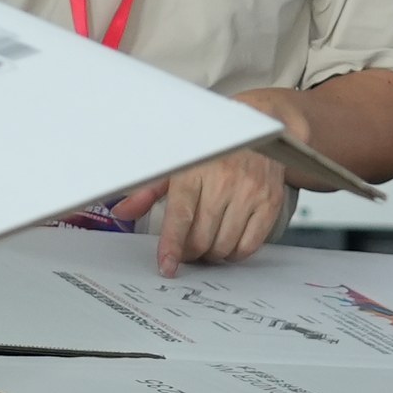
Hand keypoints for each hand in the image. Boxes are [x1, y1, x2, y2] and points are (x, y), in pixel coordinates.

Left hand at [122, 147, 291, 273]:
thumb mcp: (178, 163)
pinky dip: (236, 252)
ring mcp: (250, 193)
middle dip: (190, 252)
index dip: (171, 247)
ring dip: (212, 254)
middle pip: (202, 238)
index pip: (180, 218)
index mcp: (195, 171)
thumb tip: (122, 211)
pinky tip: (229, 243)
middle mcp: (224, 182)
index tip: (167, 266)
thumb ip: (149, 191)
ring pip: (225, 245)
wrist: (259, 126)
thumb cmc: (214, 148)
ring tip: (207, 243)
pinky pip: (250, 244)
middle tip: (186, 250)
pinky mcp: (270, 202)